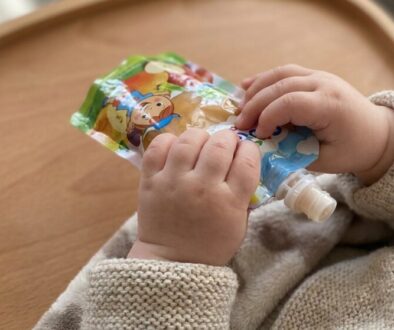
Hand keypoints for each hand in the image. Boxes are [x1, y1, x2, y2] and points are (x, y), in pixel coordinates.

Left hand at [128, 128, 259, 265]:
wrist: (172, 262)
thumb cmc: (210, 244)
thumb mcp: (239, 224)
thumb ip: (243, 194)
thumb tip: (242, 162)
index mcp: (230, 201)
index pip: (247, 160)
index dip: (248, 149)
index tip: (243, 151)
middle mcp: (203, 187)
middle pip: (221, 145)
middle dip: (227, 139)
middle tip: (223, 146)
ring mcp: (174, 182)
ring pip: (190, 140)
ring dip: (200, 136)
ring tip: (200, 144)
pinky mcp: (150, 181)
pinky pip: (158, 147)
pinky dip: (169, 141)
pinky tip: (176, 148)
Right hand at [236, 64, 393, 183]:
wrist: (376, 132)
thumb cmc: (352, 149)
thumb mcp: (324, 161)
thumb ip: (293, 154)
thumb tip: (264, 148)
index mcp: (330, 105)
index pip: (290, 103)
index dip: (267, 117)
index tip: (257, 135)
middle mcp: (324, 84)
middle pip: (280, 85)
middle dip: (255, 104)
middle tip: (239, 124)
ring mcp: (319, 76)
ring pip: (280, 74)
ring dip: (256, 90)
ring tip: (240, 107)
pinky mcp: (313, 76)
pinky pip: (285, 72)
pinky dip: (264, 80)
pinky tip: (247, 87)